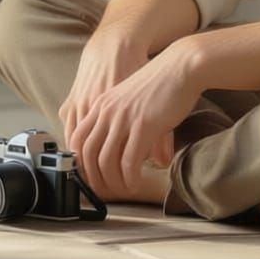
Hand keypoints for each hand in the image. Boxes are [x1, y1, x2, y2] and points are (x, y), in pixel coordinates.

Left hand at [68, 38, 203, 200]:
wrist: (181, 67)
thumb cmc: (161, 84)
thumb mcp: (132, 100)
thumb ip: (124, 122)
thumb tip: (126, 150)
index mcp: (102, 104)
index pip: (78, 138)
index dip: (80, 161)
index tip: (89, 176)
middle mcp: (108, 111)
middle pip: (88, 153)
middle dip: (94, 178)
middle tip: (105, 190)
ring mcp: (124, 118)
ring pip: (106, 161)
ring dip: (113, 182)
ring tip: (124, 188)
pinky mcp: (143, 125)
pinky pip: (128, 161)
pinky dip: (129, 177)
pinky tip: (136, 182)